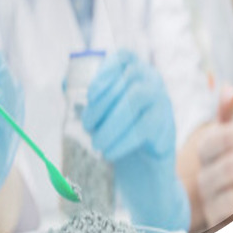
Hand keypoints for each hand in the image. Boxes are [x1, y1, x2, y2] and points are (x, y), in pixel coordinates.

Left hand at [82, 50, 189, 232]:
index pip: (124, 57)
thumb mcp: (99, 115)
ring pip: (138, 99)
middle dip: (103, 102)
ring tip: (96, 143)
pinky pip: (146, 127)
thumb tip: (64, 83)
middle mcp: (153, 83)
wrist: (142, 175)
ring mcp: (164, 104)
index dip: (106, 71)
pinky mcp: (168, 128)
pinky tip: (110, 152)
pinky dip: (123, 140)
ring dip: (112, 121)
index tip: (89, 93)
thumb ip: (84, 99)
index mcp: (135, 73)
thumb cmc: (117, 137)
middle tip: (87, 126)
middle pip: (130, 79)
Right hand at [188, 84, 232, 230]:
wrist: (200, 199)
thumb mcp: (221, 136)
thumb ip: (225, 115)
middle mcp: (206, 178)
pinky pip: (232, 221)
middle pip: (222, 169)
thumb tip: (229, 88)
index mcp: (205, 152)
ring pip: (225, 199)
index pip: (218, 141)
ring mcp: (212, 203)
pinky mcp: (220, 225)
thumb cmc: (219, 161)